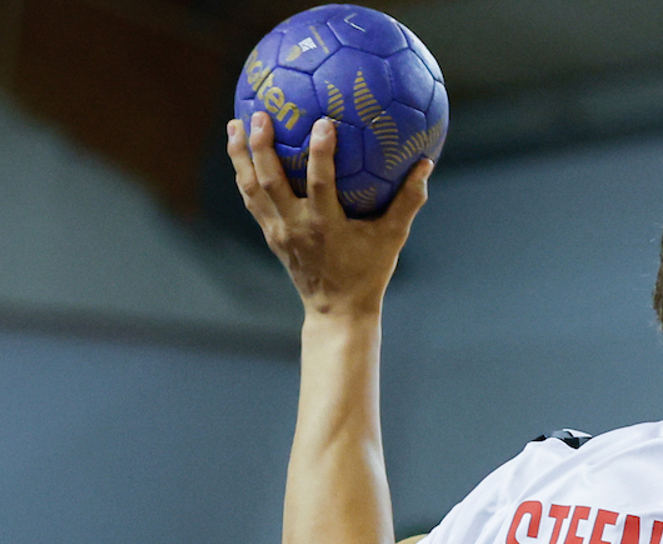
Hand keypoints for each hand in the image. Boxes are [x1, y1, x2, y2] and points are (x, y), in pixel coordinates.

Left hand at [228, 112, 430, 318]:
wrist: (336, 311)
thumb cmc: (368, 273)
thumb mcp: (392, 239)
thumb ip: (408, 201)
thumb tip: (426, 164)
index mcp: (326, 226)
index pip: (320, 184)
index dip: (321, 153)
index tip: (323, 122)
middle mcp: (296, 226)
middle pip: (270, 182)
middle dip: (262, 147)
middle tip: (261, 113)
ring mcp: (279, 231)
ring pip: (251, 189)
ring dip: (241, 156)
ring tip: (237, 123)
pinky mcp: (271, 234)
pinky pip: (252, 199)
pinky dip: (244, 174)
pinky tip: (242, 151)